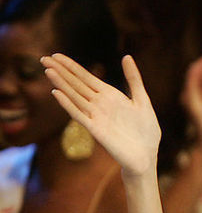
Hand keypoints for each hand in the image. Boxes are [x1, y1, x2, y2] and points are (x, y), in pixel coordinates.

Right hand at [42, 54, 160, 175]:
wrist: (146, 157)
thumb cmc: (146, 131)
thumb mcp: (142, 101)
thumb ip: (134, 79)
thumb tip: (126, 56)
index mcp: (110, 96)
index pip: (86, 77)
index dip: (71, 66)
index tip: (56, 55)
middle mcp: (99, 105)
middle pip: (76, 84)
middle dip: (61, 71)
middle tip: (44, 58)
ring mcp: (96, 117)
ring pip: (75, 97)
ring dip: (62, 84)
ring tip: (48, 71)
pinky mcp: (96, 130)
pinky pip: (79, 115)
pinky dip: (68, 105)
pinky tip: (57, 94)